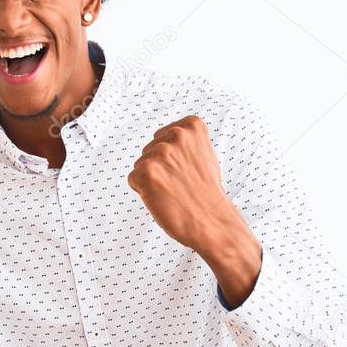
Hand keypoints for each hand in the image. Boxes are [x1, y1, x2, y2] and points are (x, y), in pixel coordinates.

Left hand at [127, 115, 261, 303]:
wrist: (213, 221)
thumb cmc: (207, 192)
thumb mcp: (204, 153)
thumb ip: (184, 141)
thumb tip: (164, 137)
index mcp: (192, 125)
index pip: (162, 136)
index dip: (172, 157)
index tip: (188, 170)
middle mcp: (176, 134)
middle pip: (150, 149)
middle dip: (160, 167)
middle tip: (182, 183)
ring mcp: (161, 152)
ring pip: (141, 164)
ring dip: (152, 179)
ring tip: (174, 191)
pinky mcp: (147, 171)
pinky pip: (133, 179)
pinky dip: (143, 191)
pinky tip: (164, 197)